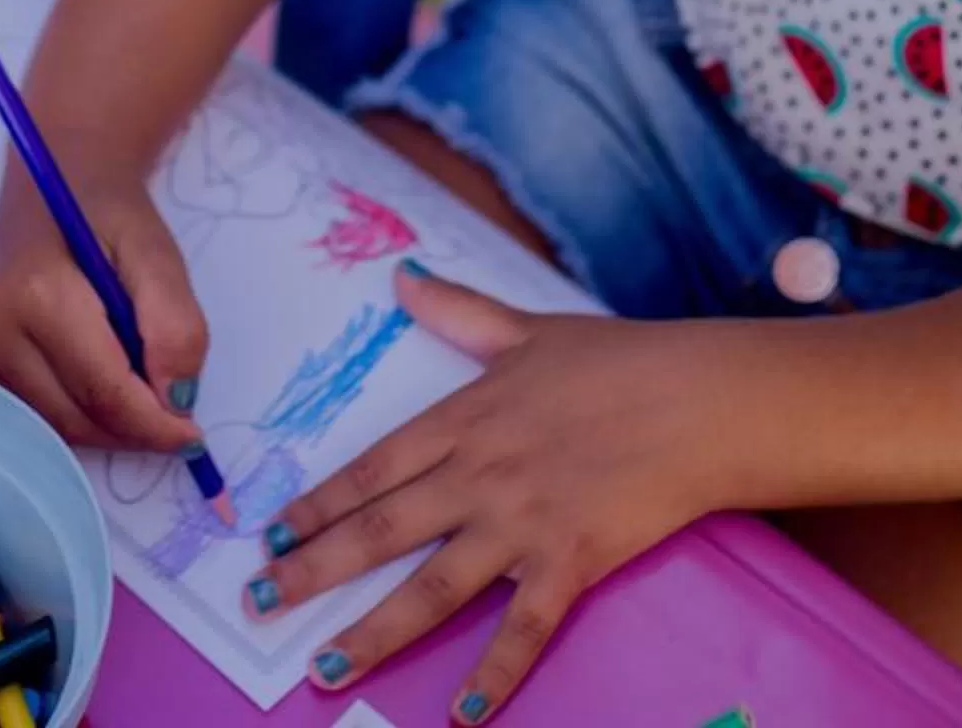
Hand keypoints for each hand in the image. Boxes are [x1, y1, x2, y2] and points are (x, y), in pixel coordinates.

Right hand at [0, 162, 209, 454]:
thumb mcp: (156, 253)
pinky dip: (75, 412)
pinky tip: (97, 380)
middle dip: (133, 428)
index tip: (192, 437)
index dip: (154, 425)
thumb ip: (174, 324)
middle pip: (76, 418)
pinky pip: (31, 414)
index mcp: (34, 293)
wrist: (54, 181)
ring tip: (134, 380)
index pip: (103, 392)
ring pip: (54, 425)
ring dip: (105, 423)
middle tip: (174, 412)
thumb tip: (176, 401)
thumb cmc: (106, 214)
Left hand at [246, 264, 730, 719]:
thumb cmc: (621, 360)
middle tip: (259, 602)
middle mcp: (479, 474)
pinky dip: (494, 674)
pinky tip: (463, 713)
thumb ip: (459, 312)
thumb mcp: (528, 329)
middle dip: (314, 570)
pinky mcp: (571, 560)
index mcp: (464, 418)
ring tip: (325, 668)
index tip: (271, 534)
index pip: (372, 468)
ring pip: (432, 588)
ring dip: (374, 631)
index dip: (317, 504)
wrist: (701, 398)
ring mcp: (521, 522)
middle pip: (380, 530)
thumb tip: (403, 276)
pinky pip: (524, 628)